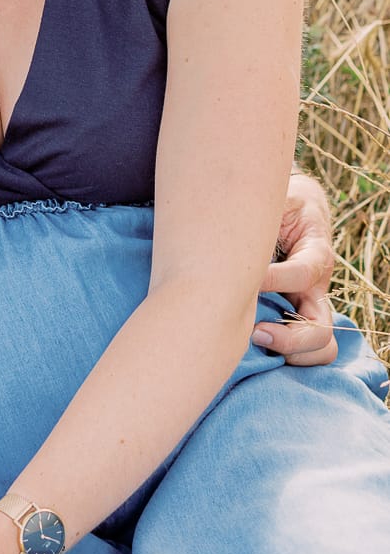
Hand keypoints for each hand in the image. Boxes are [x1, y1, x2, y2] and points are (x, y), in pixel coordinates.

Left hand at [255, 171, 337, 364]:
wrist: (294, 210)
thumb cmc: (282, 204)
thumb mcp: (280, 199)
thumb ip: (264, 211)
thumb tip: (232, 226)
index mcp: (316, 254)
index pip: (301, 274)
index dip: (273, 280)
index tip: (245, 281)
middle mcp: (318, 287)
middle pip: (320, 327)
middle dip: (289, 338)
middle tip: (253, 330)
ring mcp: (310, 305)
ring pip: (321, 346)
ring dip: (291, 352)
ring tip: (255, 340)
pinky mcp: (297, 315)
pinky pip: (306, 350)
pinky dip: (287, 355)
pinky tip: (252, 341)